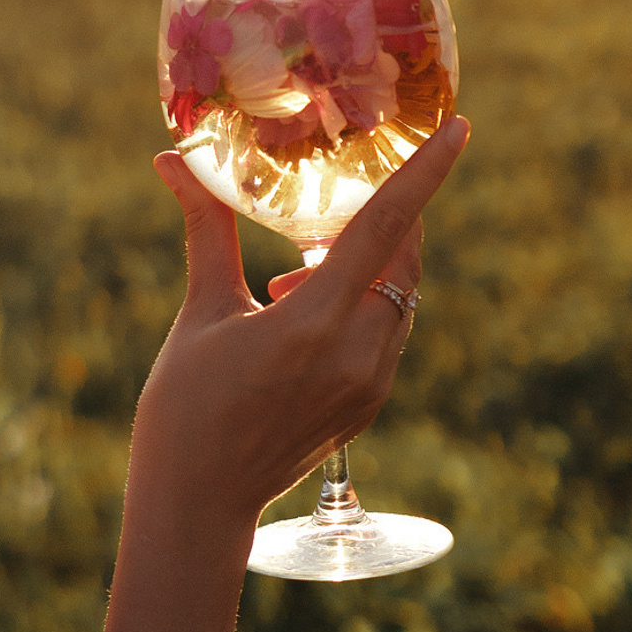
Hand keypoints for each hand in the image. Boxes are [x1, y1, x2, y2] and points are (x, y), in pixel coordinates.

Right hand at [129, 116, 468, 543]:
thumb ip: (207, 230)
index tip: (459, 128)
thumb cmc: (184, 406)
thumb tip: (172, 161)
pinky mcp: (368, 405)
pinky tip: (298, 310)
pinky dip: (359, 304)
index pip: (385, 228)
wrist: (197, 503)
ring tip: (291, 272)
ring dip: (364, 265)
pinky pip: (386, 333)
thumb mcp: (201, 311)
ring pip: (398, 297)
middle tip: (335, 200)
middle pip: (403, 259)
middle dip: (385, 219)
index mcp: (315, 322)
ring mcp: (370, 384)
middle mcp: (358, 353)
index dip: (425, 173)